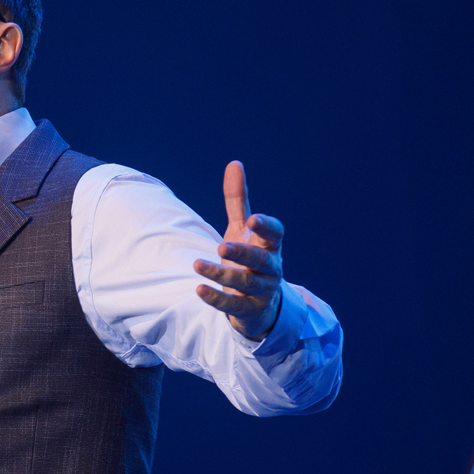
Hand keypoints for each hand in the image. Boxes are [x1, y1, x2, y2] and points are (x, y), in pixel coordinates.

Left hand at [193, 160, 283, 339]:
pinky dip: (216, 298)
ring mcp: (260, 291)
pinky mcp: (247, 309)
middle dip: (243, 253)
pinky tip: (199, 289)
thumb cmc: (250, 259)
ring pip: (245, 283)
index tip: (253, 220)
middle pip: (261, 261)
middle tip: (221, 246)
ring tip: (197, 264)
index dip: (266, 227)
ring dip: (221, 274)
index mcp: (269, 246)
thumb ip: (238, 200)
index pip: (276, 234)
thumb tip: (234, 163)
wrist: (259, 303)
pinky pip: (232, 305)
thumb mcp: (242, 229)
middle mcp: (269, 268)